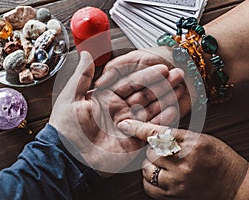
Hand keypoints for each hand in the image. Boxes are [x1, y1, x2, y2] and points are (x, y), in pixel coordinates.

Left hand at [49, 51, 184, 175]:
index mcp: (107, 98)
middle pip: (145, 95)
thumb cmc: (66, 126)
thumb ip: (83, 75)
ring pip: (150, 109)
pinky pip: (150, 129)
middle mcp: (120, 110)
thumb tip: (85, 52)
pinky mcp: (133, 141)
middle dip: (162, 84)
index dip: (147, 75)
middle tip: (179, 75)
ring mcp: (128, 125)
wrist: (68, 156)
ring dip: (166, 99)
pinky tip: (175, 110)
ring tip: (182, 89)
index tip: (163, 67)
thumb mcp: (71, 96)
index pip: (131, 83)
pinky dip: (162, 121)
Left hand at [117, 119, 248, 199]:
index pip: (159, 134)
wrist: (235, 184)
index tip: (124, 124)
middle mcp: (184, 163)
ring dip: (151, 163)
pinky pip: (148, 186)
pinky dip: (149, 179)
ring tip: (165, 163)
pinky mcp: (175, 195)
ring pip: (147, 168)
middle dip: (154, 149)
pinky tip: (161, 175)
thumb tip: (152, 133)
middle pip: (151, 151)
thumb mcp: (201, 138)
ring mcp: (179, 182)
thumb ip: (177, 136)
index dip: (138, 128)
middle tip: (165, 150)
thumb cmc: (219, 157)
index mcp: (193, 144)